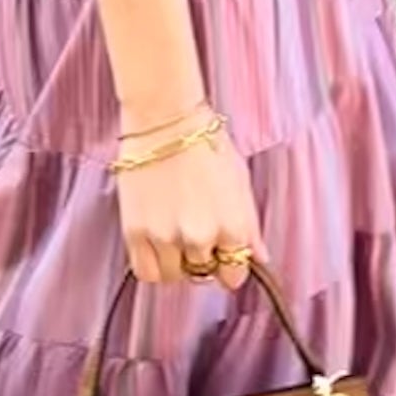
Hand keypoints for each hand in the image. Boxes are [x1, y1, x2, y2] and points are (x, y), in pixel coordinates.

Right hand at [115, 125, 263, 290]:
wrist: (165, 119)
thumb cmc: (206, 143)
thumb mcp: (241, 182)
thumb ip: (250, 226)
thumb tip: (260, 258)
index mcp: (232, 227)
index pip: (234, 275)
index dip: (228, 264)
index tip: (222, 253)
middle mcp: (200, 237)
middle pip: (203, 274)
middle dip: (203, 258)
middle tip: (196, 234)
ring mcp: (165, 237)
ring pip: (174, 277)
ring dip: (177, 263)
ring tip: (175, 237)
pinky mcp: (136, 232)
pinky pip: (146, 272)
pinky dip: (154, 266)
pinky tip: (158, 246)